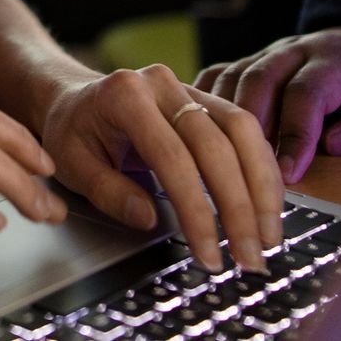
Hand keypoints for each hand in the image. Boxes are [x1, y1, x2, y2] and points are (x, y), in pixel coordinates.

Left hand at [41, 65, 284, 273]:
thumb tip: (148, 218)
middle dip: (240, 207)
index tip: (208, 254)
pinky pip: (246, 129)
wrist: (72, 96)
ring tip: (269, 236)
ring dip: (263, 187)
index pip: (173, 158)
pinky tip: (268, 205)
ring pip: (243, 131)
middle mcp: (163, 84)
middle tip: (250, 257)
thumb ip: (108, 191)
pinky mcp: (208, 98)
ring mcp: (189, 86)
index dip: (197, 211)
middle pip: (217, 144)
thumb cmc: (71, 131)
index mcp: (126, 96)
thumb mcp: (72, 164)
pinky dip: (262, 169)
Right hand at [196, 27, 340, 184]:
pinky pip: (217, 75)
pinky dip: (203, 101)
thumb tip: (336, 144)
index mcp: (335, 61)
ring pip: (233, 77)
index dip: (296, 134)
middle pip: (259, 79)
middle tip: (246, 171)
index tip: (289, 173)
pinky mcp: (248, 62)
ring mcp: (267, 54)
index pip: (308, 94)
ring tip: (219, 160)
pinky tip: (197, 132)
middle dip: (249, 127)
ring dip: (223, 118)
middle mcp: (295, 52)